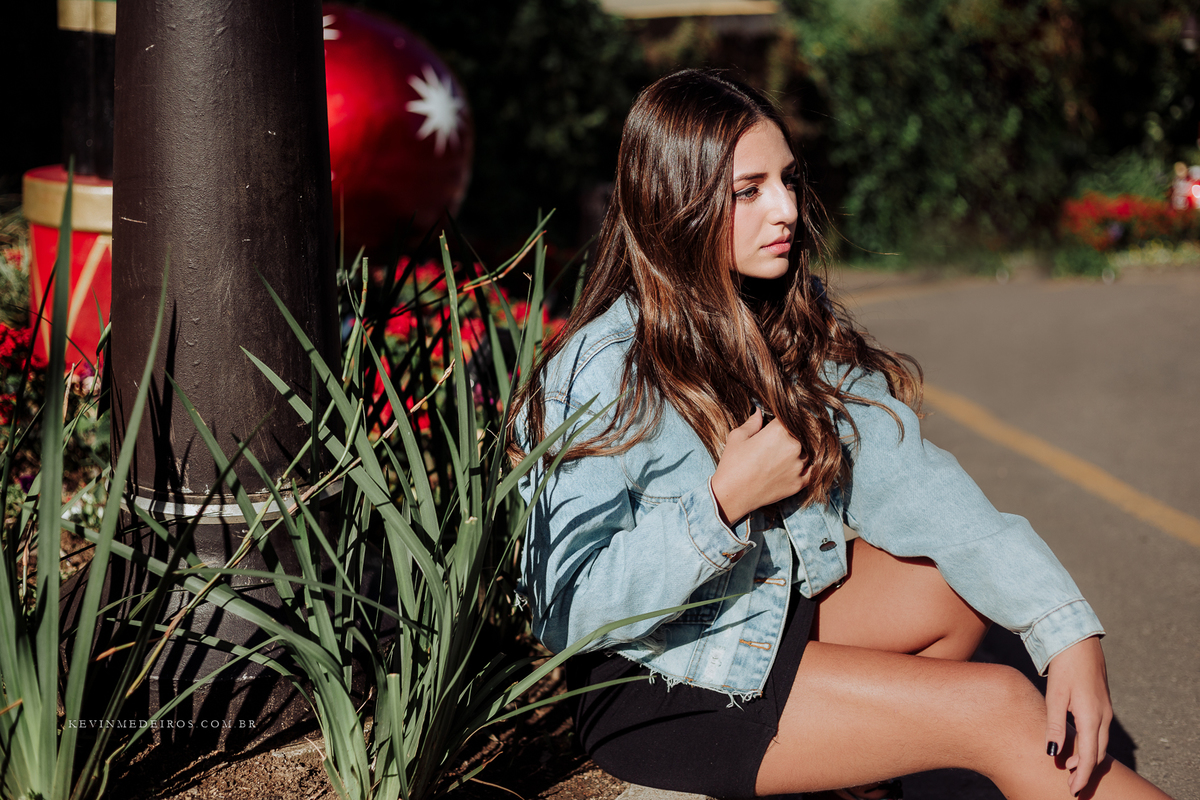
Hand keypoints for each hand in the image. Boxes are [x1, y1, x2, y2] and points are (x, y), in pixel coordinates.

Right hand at [710, 410, 811, 523]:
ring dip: (801, 450)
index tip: (782, 422)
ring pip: (809, 451)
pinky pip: (812, 470)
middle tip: (782, 439)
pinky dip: (808, 466)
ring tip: (785, 454)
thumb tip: (759, 412)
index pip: (791, 417)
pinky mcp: (800, 483)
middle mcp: (793, 446)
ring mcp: (799, 466)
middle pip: (803, 433)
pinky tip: (798, 464)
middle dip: (794, 434)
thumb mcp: (738, 437)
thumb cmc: (732, 464)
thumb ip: (752, 422)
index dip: (786, 419)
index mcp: (779, 431)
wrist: (732, 495)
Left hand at [1045, 636, 1111, 795]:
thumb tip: (1052, 752)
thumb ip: (1054, 725)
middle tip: (1071, 785)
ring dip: (1087, 758)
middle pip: (1097, 753)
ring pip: (1100, 743)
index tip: (1073, 790)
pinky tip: (1075, 746)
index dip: (1082, 775)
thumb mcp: (1055, 696)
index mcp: (1092, 717)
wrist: (1079, 643)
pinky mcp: (1102, 705)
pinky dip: (1090, 745)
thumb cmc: (1064, 668)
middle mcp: (1103, 717)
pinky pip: (1099, 732)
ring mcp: (1105, 711)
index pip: (1089, 755)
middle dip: (1085, 771)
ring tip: (1069, 768)